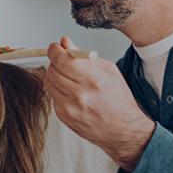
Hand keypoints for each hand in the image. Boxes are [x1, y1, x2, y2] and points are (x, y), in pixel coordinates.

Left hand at [44, 37, 154, 171]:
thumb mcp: (108, 71)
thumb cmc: (119, 99)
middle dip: (55, 62)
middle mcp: (80, 96)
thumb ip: (83, 55)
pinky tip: (72, 93)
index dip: (54, 50)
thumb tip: (64, 42)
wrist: (124, 130)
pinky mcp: (64, 118)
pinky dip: (59, 91)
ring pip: (49, 83)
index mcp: (93, 80)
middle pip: (52, 70)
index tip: (54, 47)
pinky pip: (53, 97)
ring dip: (55, 76)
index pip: (62, 60)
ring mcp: (70, 109)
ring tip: (69, 77)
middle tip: (63, 61)